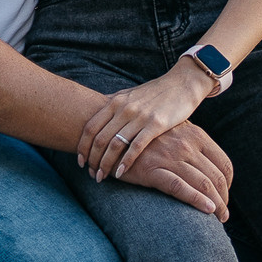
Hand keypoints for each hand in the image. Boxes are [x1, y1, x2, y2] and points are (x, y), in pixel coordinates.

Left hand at [78, 63, 214, 180]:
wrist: (181, 84)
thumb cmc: (154, 93)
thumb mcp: (129, 95)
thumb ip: (113, 105)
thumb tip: (95, 112)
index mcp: (115, 102)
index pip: (90, 127)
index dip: (82, 147)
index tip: (80, 162)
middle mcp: (124, 108)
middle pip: (99, 138)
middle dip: (92, 160)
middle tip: (90, 174)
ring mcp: (139, 116)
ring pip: (115, 144)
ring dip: (105, 164)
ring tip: (101, 177)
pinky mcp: (156, 124)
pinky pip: (136, 146)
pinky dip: (126, 162)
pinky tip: (121, 173)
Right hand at [110, 112, 232, 216]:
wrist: (112, 129)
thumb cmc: (146, 133)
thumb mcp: (174, 129)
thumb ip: (191, 142)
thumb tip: (207, 163)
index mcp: (195, 134)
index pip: (223, 163)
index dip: (228, 183)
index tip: (225, 195)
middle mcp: (186, 144)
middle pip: (217, 177)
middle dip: (224, 199)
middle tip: (224, 214)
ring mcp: (170, 156)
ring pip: (204, 184)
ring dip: (217, 205)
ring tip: (220, 219)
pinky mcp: (153, 169)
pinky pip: (181, 188)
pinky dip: (197, 200)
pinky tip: (208, 211)